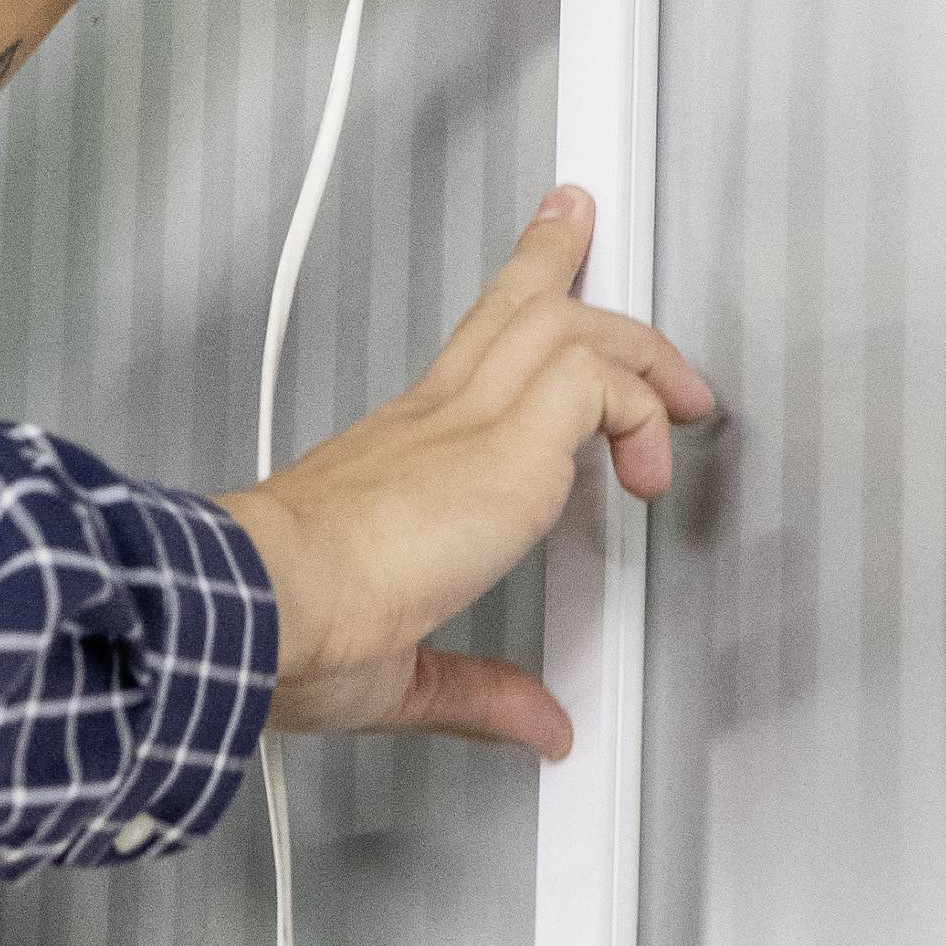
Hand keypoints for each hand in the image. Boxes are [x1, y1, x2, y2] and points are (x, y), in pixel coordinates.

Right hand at [224, 183, 712, 755]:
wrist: (263, 603)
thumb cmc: (288, 629)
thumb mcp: (402, 672)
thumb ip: (480, 692)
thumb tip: (536, 722)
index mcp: (397, 457)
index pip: (462, 359)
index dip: (503, 310)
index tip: (528, 280)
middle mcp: (431, 421)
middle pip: (510, 307)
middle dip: (555, 259)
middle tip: (579, 222)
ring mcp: (468, 420)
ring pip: (567, 325)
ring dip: (635, 348)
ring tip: (681, 393)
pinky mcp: (508, 440)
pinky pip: (602, 382)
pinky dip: (642, 415)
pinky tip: (647, 471)